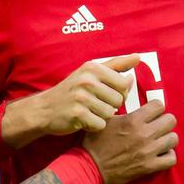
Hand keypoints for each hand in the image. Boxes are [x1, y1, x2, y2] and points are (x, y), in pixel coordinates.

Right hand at [2, 54, 138, 145]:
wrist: (45, 109)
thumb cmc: (72, 90)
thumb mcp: (91, 73)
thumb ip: (116, 65)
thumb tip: (138, 57)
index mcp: (93, 68)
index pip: (124, 84)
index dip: (119, 93)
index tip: (105, 94)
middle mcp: (87, 80)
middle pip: (118, 100)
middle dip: (110, 106)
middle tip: (95, 105)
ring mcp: (81, 97)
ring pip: (110, 113)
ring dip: (101, 117)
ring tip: (88, 112)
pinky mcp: (77, 114)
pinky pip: (100, 125)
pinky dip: (94, 126)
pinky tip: (84, 121)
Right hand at [84, 100, 177, 183]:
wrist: (90, 167)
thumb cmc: (95, 142)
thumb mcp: (105, 119)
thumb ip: (121, 109)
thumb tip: (128, 99)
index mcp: (133, 120)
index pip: (159, 105)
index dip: (156, 108)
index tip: (152, 112)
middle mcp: (143, 134)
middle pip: (171, 120)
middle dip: (164, 121)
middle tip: (157, 125)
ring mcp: (148, 151)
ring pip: (173, 139)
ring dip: (167, 138)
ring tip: (159, 140)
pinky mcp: (149, 166)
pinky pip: (171, 159)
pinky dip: (168, 155)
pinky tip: (161, 153)